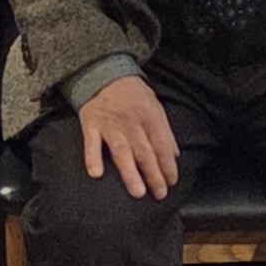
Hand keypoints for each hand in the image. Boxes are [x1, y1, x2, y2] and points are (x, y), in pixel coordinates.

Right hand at [77, 72, 181, 199]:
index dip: (168, 165)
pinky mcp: (91, 124)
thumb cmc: (132, 93)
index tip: (172, 182)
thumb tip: (174, 155)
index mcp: (150, 116)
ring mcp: (110, 124)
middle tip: (160, 193)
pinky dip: (93, 158)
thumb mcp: (154, 105)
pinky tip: (96, 173)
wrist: (104, 72)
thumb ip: (164, 131)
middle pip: (144, 152)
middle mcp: (131, 122)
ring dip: (130, 172)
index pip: (162, 145)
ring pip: (122, 151)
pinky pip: (91, 143)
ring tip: (138, 192)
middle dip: (154, 175)